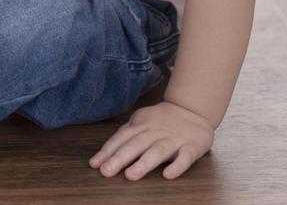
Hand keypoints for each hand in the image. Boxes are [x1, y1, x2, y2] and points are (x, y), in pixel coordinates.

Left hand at [89, 101, 213, 180]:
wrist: (191, 109)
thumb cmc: (160, 121)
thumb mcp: (141, 122)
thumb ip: (126, 135)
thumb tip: (104, 153)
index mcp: (140, 125)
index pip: (121, 138)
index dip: (107, 151)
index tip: (94, 164)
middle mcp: (155, 132)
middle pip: (135, 145)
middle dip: (120, 158)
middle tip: (106, 171)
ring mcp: (173, 139)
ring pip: (157, 151)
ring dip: (144, 163)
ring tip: (130, 175)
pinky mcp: (191, 147)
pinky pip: (185, 157)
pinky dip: (177, 166)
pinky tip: (168, 175)